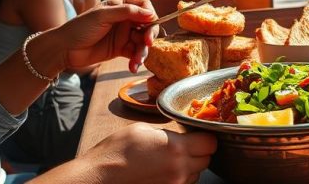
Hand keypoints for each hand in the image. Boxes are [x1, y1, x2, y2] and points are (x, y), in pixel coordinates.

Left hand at [46, 0, 159, 72]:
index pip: (144, 6)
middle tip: (147, 44)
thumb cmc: (80, 27)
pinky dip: (136, 61)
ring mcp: (122, 35)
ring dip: (142, 52)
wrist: (64, 49)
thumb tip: (150, 13)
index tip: (149, 25)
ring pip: (142, 42)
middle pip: (147, 25)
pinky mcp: (120, 49)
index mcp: (120, 6)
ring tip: (137, 61)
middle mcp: (124, 19)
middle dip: (149, 35)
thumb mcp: (102, 15)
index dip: (150, 14)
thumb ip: (126, 12)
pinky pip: (134, 54)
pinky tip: (133, 67)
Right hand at [80, 123, 215, 183]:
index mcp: (175, 148)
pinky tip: (163, 172)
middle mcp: (179, 170)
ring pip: (196, 174)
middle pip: (206, 159)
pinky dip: (178, 178)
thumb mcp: (143, 129)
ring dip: (189, 166)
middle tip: (183, 145)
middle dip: (198, 151)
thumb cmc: (115, 152)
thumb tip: (180, 135)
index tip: (197, 134)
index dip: (205, 136)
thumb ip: (168, 133)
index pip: (210, 143)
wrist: (98, 179)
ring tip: (169, 160)